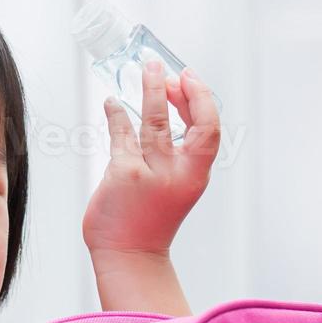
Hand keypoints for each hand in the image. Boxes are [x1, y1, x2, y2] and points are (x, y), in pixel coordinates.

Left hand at [82, 61, 221, 259]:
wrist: (130, 256)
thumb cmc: (150, 218)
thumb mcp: (176, 186)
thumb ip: (174, 153)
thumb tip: (163, 107)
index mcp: (195, 175)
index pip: (209, 129)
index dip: (201, 99)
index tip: (188, 78)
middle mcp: (177, 175)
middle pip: (188, 122)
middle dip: (177, 88)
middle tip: (161, 66)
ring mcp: (150, 175)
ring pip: (153, 122)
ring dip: (150, 90)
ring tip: (145, 70)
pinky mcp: (123, 175)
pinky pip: (121, 136)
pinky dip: (116, 115)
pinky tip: (112, 103)